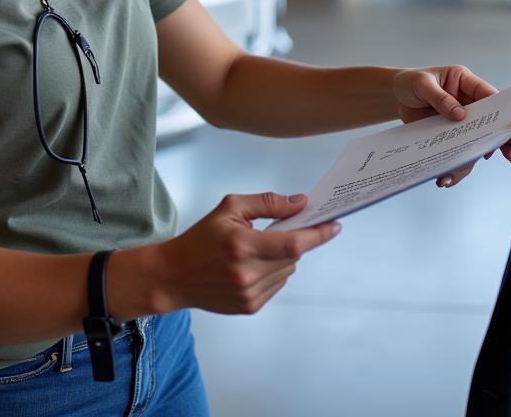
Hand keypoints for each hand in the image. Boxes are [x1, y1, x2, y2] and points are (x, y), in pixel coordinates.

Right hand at [148, 193, 339, 314]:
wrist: (175, 275)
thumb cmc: (202, 237)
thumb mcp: (231, 208)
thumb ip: (268, 203)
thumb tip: (299, 203)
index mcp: (243, 246)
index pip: (294, 243)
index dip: (319, 235)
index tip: (335, 225)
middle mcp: (248, 274)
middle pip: (293, 256)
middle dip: (295, 239)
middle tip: (281, 229)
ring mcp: (249, 294)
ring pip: (288, 270)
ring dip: (283, 256)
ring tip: (258, 248)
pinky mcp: (250, 307)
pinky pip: (277, 284)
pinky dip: (273, 271)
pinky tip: (252, 264)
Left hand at [393, 65, 497, 188]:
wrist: (395, 95)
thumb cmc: (411, 82)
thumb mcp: (422, 84)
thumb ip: (440, 97)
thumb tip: (460, 115)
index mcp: (465, 83)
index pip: (488, 94)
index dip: (498, 110)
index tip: (501, 127)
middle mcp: (467, 103)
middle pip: (486, 123)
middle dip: (492, 141)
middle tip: (494, 156)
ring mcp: (459, 122)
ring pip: (472, 143)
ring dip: (467, 161)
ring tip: (453, 175)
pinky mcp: (448, 136)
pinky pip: (456, 152)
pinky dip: (452, 166)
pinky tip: (444, 176)